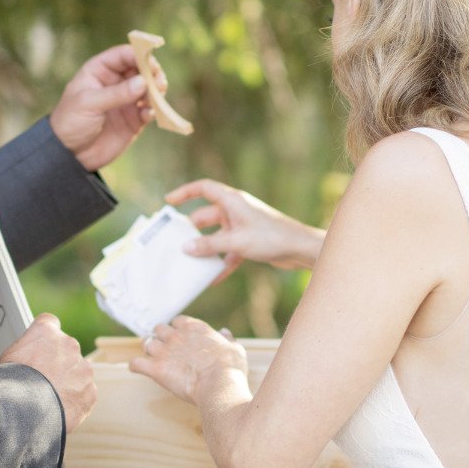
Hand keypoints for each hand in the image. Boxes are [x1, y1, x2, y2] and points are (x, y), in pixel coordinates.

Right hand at [0, 314, 96, 432]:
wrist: (22, 412)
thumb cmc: (8, 385)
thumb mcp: (4, 360)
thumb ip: (21, 354)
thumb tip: (17, 362)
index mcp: (46, 332)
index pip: (49, 323)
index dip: (44, 339)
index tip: (40, 350)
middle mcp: (69, 345)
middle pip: (66, 350)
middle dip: (57, 364)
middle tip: (42, 382)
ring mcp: (83, 369)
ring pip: (78, 374)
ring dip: (68, 383)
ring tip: (49, 400)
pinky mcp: (90, 392)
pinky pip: (85, 395)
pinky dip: (74, 403)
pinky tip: (59, 410)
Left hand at [49, 43, 164, 171]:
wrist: (69, 154)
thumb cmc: (70, 122)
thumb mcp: (88, 104)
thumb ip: (116, 93)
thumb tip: (143, 82)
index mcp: (100, 71)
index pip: (123, 55)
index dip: (138, 54)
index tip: (150, 62)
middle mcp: (116, 82)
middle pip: (141, 69)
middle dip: (152, 73)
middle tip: (158, 81)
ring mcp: (126, 101)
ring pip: (149, 89)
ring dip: (156, 91)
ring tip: (156, 97)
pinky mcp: (134, 120)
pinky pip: (150, 110)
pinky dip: (154, 110)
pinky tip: (148, 115)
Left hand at [129, 316, 248, 404]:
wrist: (219, 385)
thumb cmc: (230, 368)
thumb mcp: (235, 349)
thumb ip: (227, 339)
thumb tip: (224, 333)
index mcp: (194, 328)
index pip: (178, 321)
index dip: (178, 330)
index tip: (182, 339)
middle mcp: (176, 336)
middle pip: (159, 329)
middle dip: (161, 338)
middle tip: (166, 351)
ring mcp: (163, 351)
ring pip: (146, 343)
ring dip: (149, 351)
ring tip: (155, 361)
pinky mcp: (155, 369)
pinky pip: (135, 364)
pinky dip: (136, 366)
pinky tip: (140, 370)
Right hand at [166, 179, 323, 273]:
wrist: (300, 249)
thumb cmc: (271, 237)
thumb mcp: (236, 241)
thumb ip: (210, 245)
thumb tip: (185, 248)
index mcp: (232, 200)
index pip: (203, 188)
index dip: (184, 192)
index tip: (168, 202)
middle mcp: (235, 210)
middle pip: (206, 215)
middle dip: (191, 229)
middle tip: (174, 241)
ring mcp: (242, 226)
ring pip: (216, 236)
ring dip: (205, 248)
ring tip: (188, 262)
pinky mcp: (248, 242)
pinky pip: (228, 252)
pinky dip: (220, 263)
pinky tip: (211, 279)